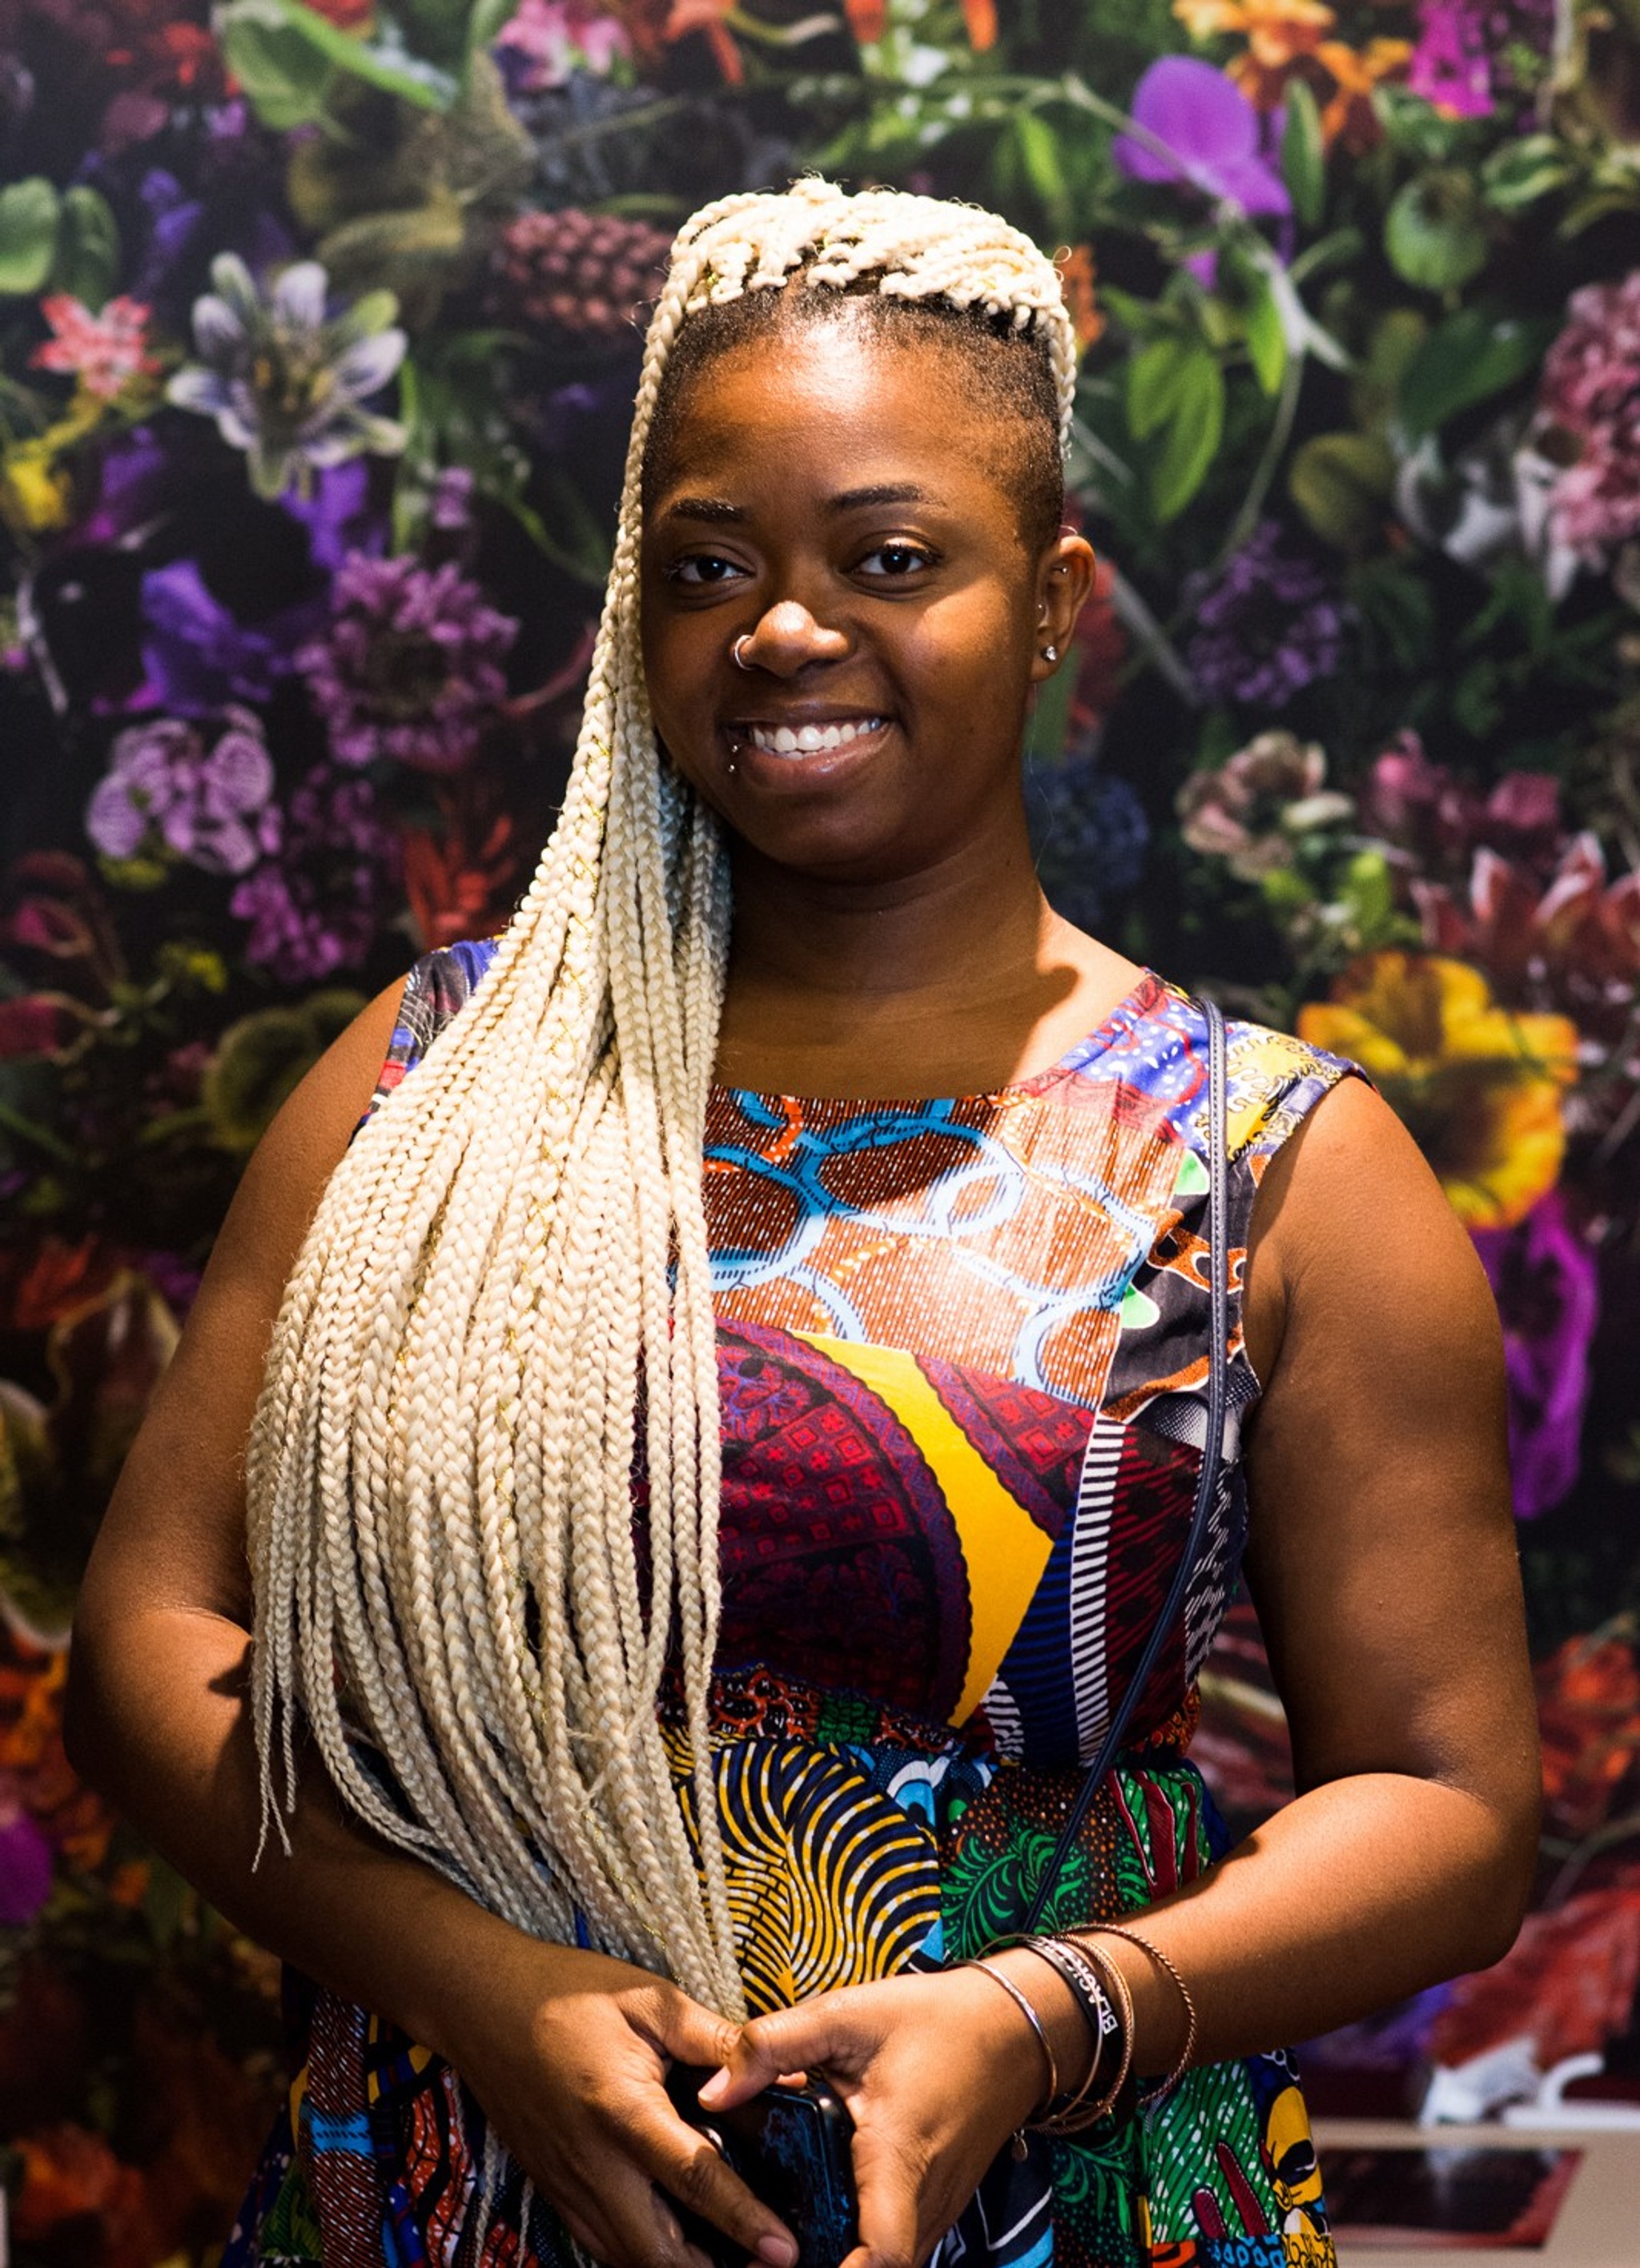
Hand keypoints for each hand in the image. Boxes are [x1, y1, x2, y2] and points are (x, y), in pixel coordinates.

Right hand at [436, 1933, 798, 2267]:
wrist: (484, 2005)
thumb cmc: (571, 1993)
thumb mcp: (653, 2000)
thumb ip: (718, 2040)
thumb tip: (784, 2072)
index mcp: (622, 2110)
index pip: (694, 2178)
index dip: (744, 2219)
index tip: (785, 2249)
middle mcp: (593, 2163)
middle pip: (657, 2253)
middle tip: (766, 2261)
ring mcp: (568, 2186)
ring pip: (627, 2260)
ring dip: (678, 2267)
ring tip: (731, 2257)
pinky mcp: (555, 2193)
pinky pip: (602, 2247)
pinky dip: (642, 2256)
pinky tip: (677, 2243)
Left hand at [696, 1965, 1067, 2267]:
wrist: (1015, 2029)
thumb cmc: (934, 2018)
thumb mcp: (847, 2013)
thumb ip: (773, 2046)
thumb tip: (710, 2091)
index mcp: (899, 2156)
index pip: (882, 2256)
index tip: (773, 2266)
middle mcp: (924, 2199)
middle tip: (754, 2257)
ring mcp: (936, 2209)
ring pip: (888, 2262)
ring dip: (837, 2259)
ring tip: (770, 2246)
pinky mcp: (938, 2205)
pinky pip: (898, 2246)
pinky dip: (857, 2246)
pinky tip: (811, 2222)